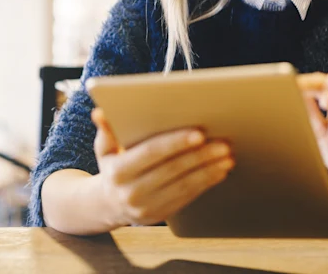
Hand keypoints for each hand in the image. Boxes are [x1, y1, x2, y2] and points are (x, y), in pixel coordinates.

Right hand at [91, 108, 234, 226]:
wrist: (109, 204)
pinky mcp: (162, 215)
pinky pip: (189, 197)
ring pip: (185, 185)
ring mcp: (147, 207)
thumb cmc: (113, 167)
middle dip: (200, 155)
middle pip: (173, 169)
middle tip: (223, 143)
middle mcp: (132, 192)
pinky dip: (207, 182)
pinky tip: (221, 170)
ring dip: (209, 169)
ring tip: (228, 155)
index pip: (151, 153)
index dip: (175, 143)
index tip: (199, 133)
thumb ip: (106, 130)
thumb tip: (100, 112)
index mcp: (118, 172)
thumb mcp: (104, 149)